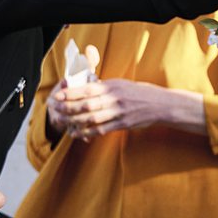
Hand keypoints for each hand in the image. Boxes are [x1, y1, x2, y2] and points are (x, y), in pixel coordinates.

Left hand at [50, 78, 177, 138]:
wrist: (161, 105)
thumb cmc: (140, 93)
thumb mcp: (122, 85)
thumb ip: (105, 87)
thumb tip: (86, 87)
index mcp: (113, 87)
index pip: (87, 89)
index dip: (70, 93)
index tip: (57, 96)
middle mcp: (115, 99)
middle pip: (86, 104)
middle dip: (68, 108)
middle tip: (55, 111)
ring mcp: (119, 112)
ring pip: (92, 118)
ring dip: (75, 121)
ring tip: (63, 123)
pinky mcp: (123, 124)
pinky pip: (102, 129)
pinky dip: (87, 132)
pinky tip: (77, 133)